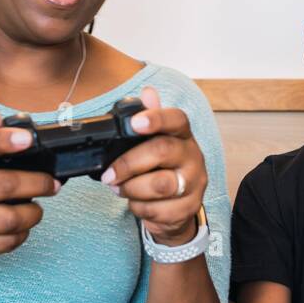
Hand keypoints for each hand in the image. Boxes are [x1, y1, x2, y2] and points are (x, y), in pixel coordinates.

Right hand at [0, 107, 59, 263]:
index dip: (3, 140)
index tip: (27, 138)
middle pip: (5, 185)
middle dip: (38, 184)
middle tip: (52, 184)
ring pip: (11, 218)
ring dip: (33, 214)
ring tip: (35, 208)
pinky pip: (8, 242)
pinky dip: (22, 234)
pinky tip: (20, 227)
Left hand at [101, 85, 206, 246]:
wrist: (177, 206)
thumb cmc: (161, 168)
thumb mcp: (154, 142)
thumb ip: (149, 118)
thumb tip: (147, 92)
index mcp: (183, 135)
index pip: (176, 119)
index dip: (156, 118)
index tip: (135, 123)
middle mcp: (193, 156)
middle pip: (163, 151)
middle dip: (129, 163)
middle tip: (109, 175)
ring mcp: (194, 183)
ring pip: (160, 185)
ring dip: (131, 188)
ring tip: (119, 188)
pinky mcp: (189, 207)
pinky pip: (159, 210)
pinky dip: (139, 208)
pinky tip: (136, 203)